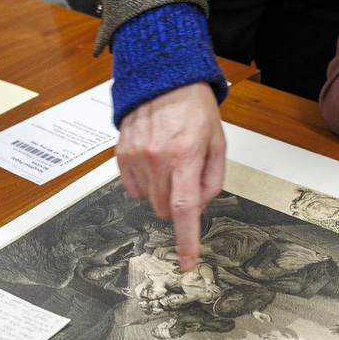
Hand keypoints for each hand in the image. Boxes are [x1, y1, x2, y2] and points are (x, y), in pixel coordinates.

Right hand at [115, 82, 224, 269]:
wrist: (164, 77)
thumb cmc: (195, 108)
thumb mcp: (217, 142)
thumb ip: (212, 180)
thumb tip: (198, 207)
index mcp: (186, 154)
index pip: (185, 208)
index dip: (187, 240)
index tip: (188, 262)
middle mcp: (157, 157)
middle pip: (165, 209)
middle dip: (177, 204)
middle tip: (186, 177)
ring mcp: (136, 155)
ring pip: (148, 200)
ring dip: (161, 191)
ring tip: (170, 161)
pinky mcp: (121, 152)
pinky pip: (131, 187)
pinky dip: (144, 182)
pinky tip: (153, 160)